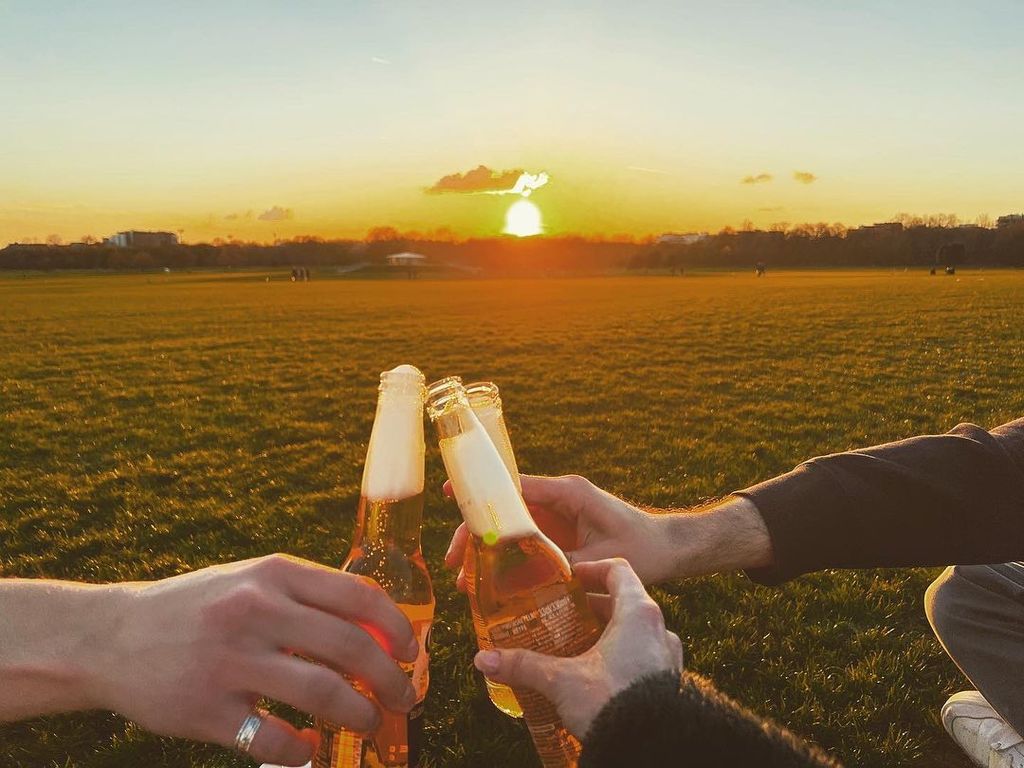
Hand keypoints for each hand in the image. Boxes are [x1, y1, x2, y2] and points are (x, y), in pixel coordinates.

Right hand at [89, 554, 418, 766]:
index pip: (357, 595)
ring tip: (371, 724)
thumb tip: (378, 625)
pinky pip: (274, 739)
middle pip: (349, 646)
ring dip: (359, 715)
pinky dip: (303, 750)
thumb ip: (307, 596)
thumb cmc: (198, 607)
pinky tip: (309, 748)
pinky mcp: (206, 709)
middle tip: (406, 698)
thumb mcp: (252, 581)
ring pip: (321, 693)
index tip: (411, 651)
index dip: (396, 626)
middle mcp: (254, 610)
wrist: (112, 637)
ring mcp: (229, 661)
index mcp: (273, 574)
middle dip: (390, 678)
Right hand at [445, 474, 679, 585]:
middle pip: (504, 512)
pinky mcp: (559, 535)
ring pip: (509, 530)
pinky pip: (524, 544)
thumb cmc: (644, 547)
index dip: (481, 493)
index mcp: (568, 493)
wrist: (669, 549)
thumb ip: (565, 566)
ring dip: (487, 554)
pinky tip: (490, 587)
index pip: (514, 487)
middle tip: (453, 564)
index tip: (451, 494)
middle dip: (475, 536)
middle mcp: (558, 500)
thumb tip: (527, 584)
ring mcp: (557, 517)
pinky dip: (506, 562)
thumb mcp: (603, 558)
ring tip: (466, 584)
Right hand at [472, 558, 682, 738]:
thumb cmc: (614, 703)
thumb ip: (525, 666)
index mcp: (639, 613)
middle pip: (623, 603)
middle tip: (561, 616)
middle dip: (591, 608)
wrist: (650, 748)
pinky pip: (643, 658)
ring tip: (575, 647)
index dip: (591, 570)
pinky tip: (595, 677)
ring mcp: (668, 658)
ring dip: (607, 634)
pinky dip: (620, 658)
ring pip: (634, 633)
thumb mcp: (562, 681)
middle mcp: (659, 629)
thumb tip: (485, 659)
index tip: (569, 578)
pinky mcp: (669, 684)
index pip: (618, 570)